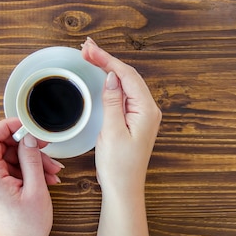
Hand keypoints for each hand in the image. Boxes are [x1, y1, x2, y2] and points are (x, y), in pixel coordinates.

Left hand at [0, 118, 62, 235]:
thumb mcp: (36, 189)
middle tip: (47, 148)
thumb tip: (29, 138)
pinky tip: (46, 177)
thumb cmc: (27, 226)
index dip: (7, 125)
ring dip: (33, 159)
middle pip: (2, 146)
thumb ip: (32, 160)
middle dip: (27, 146)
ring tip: (52, 171)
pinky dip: (30, 169)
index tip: (26, 124)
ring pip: (10, 157)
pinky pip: (12, 168)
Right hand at [81, 38, 159, 235]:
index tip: (89, 49)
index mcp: (147, 110)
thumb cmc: (119, 165)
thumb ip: (113, 102)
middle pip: (127, 76)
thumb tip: (111, 77)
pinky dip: (111, 82)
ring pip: (126, 83)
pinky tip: (101, 75)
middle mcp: (149, 109)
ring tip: (90, 55)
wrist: (124, 188)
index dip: (107, 59)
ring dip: (108, 68)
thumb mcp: (112, 132)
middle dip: (107, 59)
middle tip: (86, 47)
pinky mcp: (135, 119)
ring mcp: (143, 114)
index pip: (127, 76)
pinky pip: (124, 94)